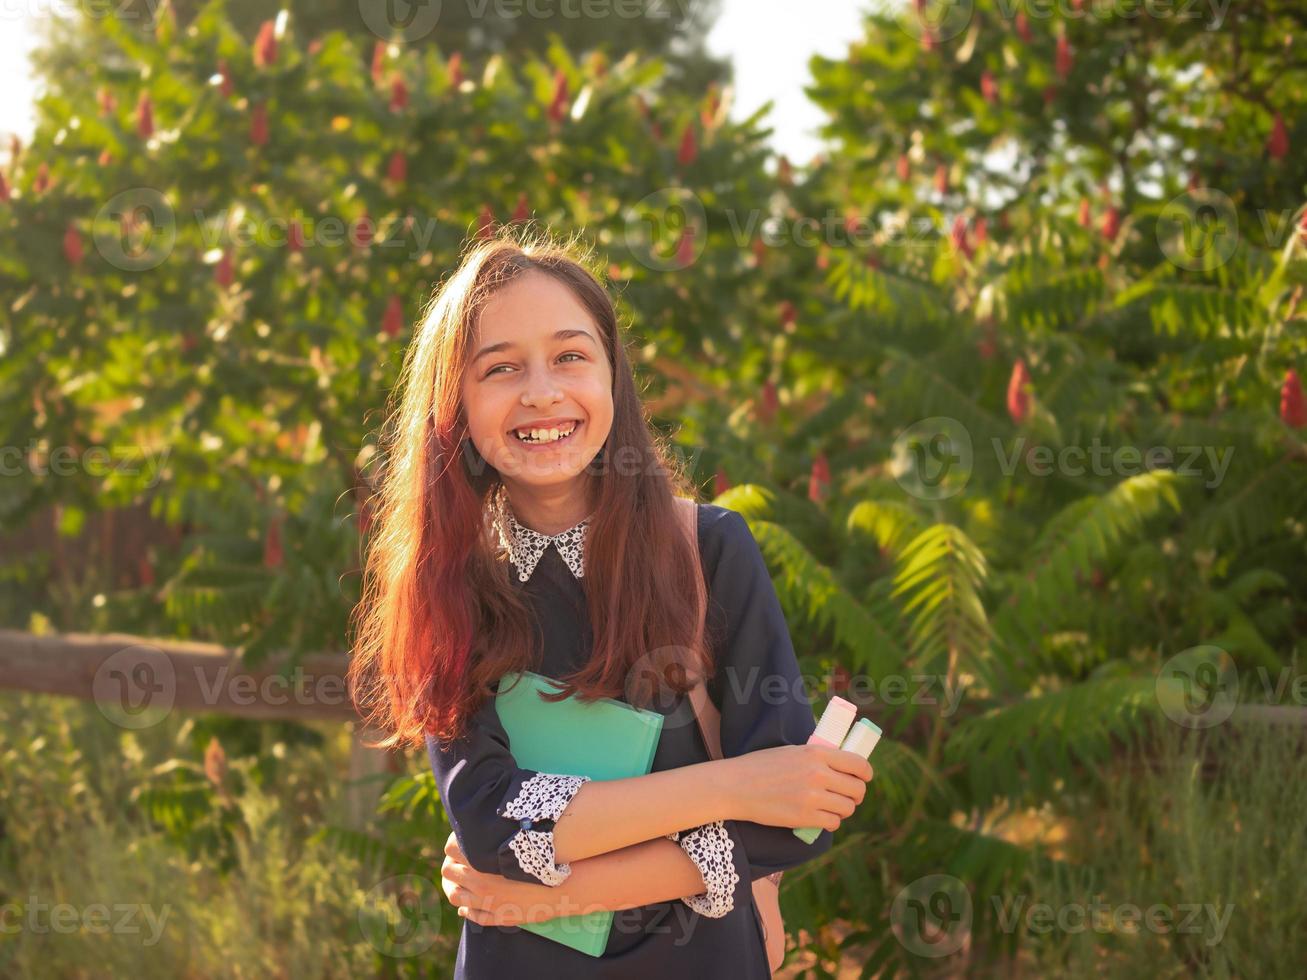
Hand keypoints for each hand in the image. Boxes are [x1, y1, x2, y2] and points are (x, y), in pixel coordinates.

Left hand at [440, 831, 563, 926]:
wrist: (564, 884)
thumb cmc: (544, 856)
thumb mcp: (518, 840)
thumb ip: (496, 834)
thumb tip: (482, 825)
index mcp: (482, 858)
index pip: (451, 848)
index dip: (454, 845)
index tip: (460, 844)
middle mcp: (480, 880)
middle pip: (448, 871)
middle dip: (452, 865)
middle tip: (459, 862)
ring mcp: (487, 900)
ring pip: (455, 896)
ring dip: (456, 889)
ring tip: (461, 884)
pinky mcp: (497, 916)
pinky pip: (472, 915)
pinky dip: (467, 910)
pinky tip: (469, 906)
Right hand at [722, 743, 873, 830]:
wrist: (736, 785)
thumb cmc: (761, 766)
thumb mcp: (792, 751)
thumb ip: (817, 758)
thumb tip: (841, 765)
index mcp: (817, 753)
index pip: (858, 764)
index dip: (865, 774)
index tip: (863, 778)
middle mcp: (818, 774)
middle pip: (857, 789)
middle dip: (856, 795)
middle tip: (847, 797)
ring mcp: (812, 797)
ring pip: (847, 808)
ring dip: (843, 810)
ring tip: (831, 808)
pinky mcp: (805, 817)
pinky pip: (833, 823)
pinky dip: (831, 823)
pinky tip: (822, 819)